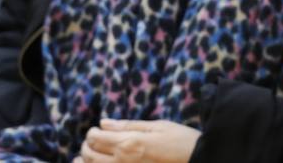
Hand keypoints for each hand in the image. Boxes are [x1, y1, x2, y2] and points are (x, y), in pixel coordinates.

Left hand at [77, 120, 200, 162]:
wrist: (198, 160)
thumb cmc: (180, 141)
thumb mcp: (157, 126)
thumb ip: (128, 125)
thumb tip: (104, 123)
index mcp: (128, 143)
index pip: (96, 137)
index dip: (92, 132)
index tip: (97, 129)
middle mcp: (121, 161)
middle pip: (90, 154)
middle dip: (87, 145)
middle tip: (92, 141)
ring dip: (84, 161)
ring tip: (84, 156)